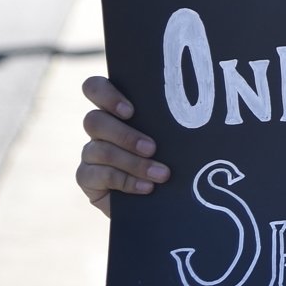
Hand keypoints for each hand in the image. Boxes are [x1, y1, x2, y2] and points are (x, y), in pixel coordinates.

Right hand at [76, 76, 169, 218]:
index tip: (131, 111)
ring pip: (98, 150)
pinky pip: (97, 176)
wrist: (163, 197)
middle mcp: (99, 129)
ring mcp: (90, 153)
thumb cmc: (173, 160)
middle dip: (124, 135)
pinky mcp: (87, 178)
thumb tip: (197, 116)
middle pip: (93, 120)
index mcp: (116, 110)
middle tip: (152, 148)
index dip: (106, 95)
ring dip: (133, 163)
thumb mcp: (173, 140)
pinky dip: (126, 181)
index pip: (95, 88)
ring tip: (161, 174)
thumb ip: (173, 124)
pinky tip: (147, 188)